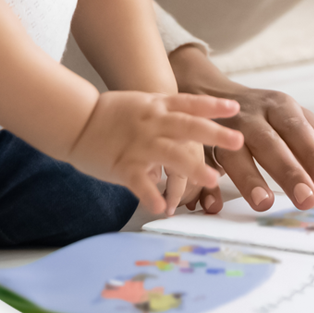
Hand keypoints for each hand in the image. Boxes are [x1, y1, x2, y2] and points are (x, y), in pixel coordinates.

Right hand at [67, 91, 243, 214]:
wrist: (75, 119)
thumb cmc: (109, 113)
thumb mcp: (142, 104)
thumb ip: (165, 114)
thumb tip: (189, 126)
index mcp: (156, 106)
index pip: (189, 104)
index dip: (212, 106)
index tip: (234, 108)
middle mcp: (152, 123)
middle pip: (188, 127)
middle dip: (214, 134)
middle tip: (238, 140)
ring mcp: (138, 144)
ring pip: (170, 155)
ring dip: (193, 167)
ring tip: (212, 180)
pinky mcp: (123, 165)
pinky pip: (140, 182)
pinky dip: (152, 196)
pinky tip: (162, 208)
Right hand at [169, 46, 313, 212]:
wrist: (211, 93)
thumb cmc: (271, 118)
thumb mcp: (305, 126)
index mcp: (280, 107)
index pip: (299, 129)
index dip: (313, 153)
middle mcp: (251, 116)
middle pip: (269, 141)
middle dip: (288, 169)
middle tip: (306, 199)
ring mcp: (221, 130)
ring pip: (233, 152)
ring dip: (248, 177)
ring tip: (265, 203)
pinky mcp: (197, 146)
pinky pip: (198, 164)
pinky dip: (203, 184)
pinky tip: (211, 205)